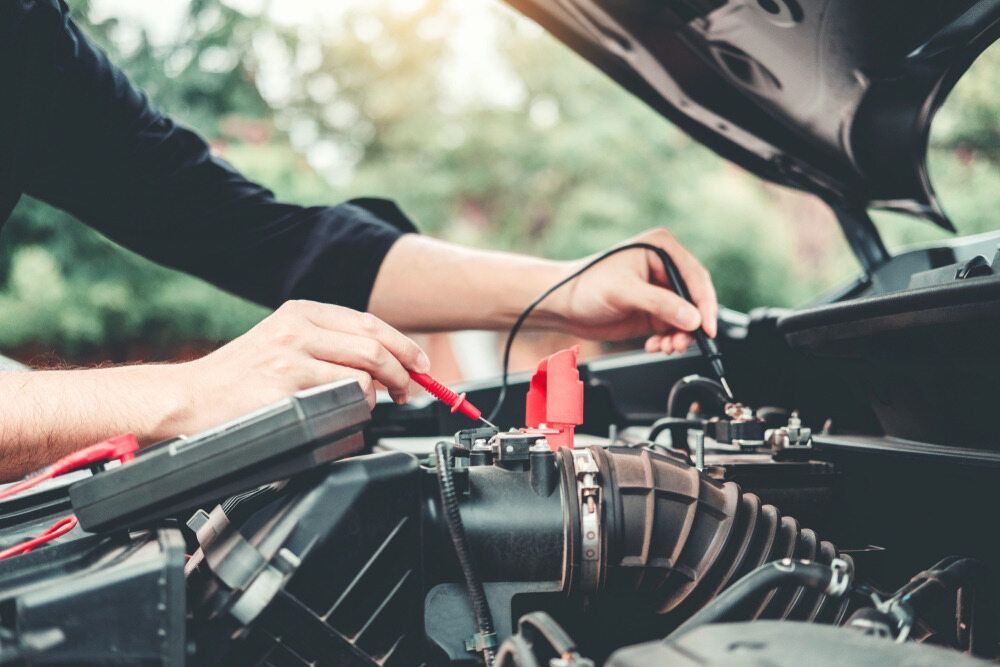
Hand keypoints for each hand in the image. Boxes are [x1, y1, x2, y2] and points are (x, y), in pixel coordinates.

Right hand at [171, 300, 429, 433]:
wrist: (187, 401)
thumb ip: (325, 345)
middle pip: (374, 344)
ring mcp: (291, 356)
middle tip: (409, 390)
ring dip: (377, 395)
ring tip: (368, 407)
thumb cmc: (235, 382)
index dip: (403, 345)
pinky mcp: (287, 387)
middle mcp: (297, 328)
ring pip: (364, 372)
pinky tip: (339, 414)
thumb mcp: (280, 344)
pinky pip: (342, 397)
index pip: (368, 322)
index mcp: (299, 313)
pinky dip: (353, 409)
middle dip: (403, 370)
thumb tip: (380, 363)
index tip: (420, 364)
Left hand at [552, 228, 717, 353]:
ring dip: (680, 336)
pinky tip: (656, 346)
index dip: (705, 304)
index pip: (695, 277)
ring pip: (687, 317)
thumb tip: (693, 318)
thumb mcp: (625, 292)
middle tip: (683, 343)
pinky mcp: (655, 311)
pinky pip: (674, 329)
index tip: (706, 327)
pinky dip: (669, 340)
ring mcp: (661, 290)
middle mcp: (665, 268)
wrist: (563, 305)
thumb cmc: (585, 285)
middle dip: (692, 324)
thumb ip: (660, 304)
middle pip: (695, 299)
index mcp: (662, 249)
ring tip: (666, 347)